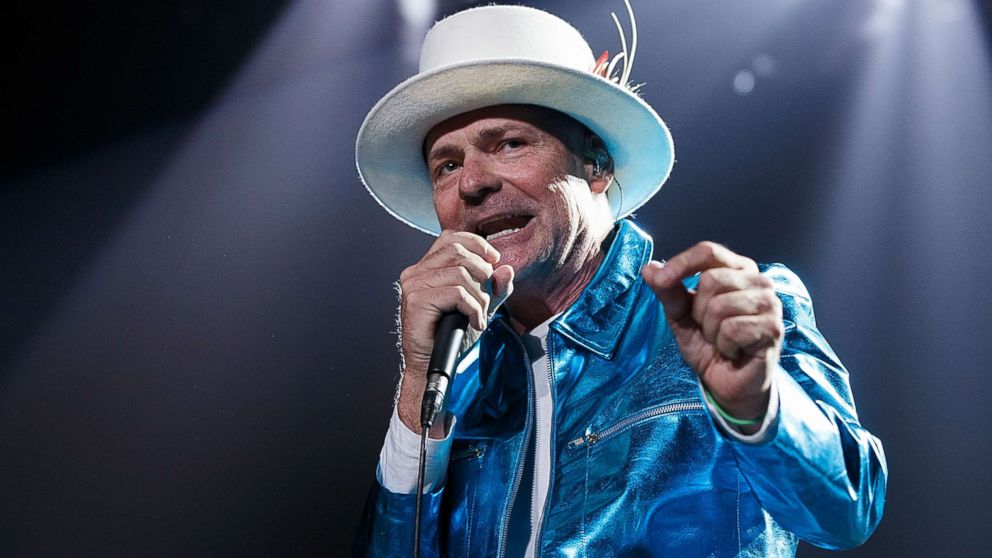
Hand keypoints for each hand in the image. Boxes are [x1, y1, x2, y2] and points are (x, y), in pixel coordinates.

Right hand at [396, 230, 513, 434]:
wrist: (433, 364)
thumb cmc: (451, 335)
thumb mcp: (480, 305)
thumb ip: (494, 288)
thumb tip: (507, 269)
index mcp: (427, 267)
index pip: (451, 237)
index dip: (476, 243)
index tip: (494, 259)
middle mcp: (416, 272)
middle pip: (458, 251)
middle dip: (482, 271)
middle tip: (486, 296)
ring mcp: (414, 285)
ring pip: (459, 273)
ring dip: (479, 296)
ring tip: (480, 314)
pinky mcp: (417, 300)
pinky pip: (456, 293)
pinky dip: (473, 308)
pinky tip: (474, 322)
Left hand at [642, 242, 782, 422]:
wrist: (729, 384)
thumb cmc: (709, 345)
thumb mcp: (681, 316)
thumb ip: (668, 291)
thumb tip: (649, 269)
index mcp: (736, 269)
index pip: (708, 251)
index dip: (682, 263)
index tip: (661, 279)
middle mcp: (758, 281)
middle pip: (710, 279)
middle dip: (698, 310)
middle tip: (708, 328)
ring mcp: (770, 303)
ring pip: (719, 305)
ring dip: (711, 331)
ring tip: (721, 340)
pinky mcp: (773, 328)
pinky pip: (732, 329)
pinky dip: (724, 345)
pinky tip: (733, 351)